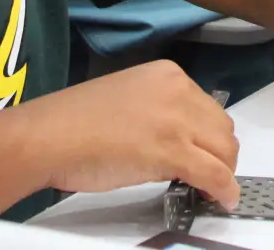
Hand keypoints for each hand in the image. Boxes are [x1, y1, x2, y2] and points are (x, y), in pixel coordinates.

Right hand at [17, 60, 240, 205]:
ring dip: (224, 172)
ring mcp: (176, 120)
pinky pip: (214, 174)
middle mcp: (177, 90)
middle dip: (221, 154)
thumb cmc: (73, 122)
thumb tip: (175, 139)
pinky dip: (225, 190)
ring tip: (214, 189)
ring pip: (224, 150)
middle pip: (222, 127)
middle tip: (211, 174)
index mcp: (166, 74)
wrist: (48, 136)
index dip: (209, 135)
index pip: (207, 106)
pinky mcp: (172, 151)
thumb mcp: (128, 99)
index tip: (204, 151)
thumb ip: (157, 111)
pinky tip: (224, 200)